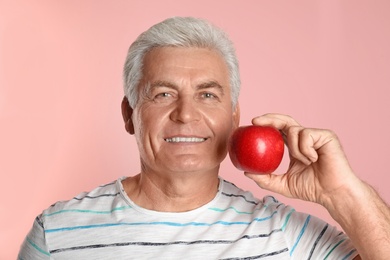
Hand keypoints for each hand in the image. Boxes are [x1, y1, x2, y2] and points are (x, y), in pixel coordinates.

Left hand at [245, 113, 359, 205]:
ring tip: (305, 162)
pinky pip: (306, 135)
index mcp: (295, 146)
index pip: (278, 130)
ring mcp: (316, 136)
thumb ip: (265, 178)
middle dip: (270, 118)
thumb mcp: (283, 184)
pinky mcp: (326, 136)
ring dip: (294, 148)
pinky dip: (305, 149)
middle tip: (256, 121)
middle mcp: (305, 138)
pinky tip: (314, 160)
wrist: (332, 194)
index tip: (252, 125)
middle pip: (285, 121)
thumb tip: (246, 172)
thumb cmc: (312, 189)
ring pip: (294, 131)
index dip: (266, 124)